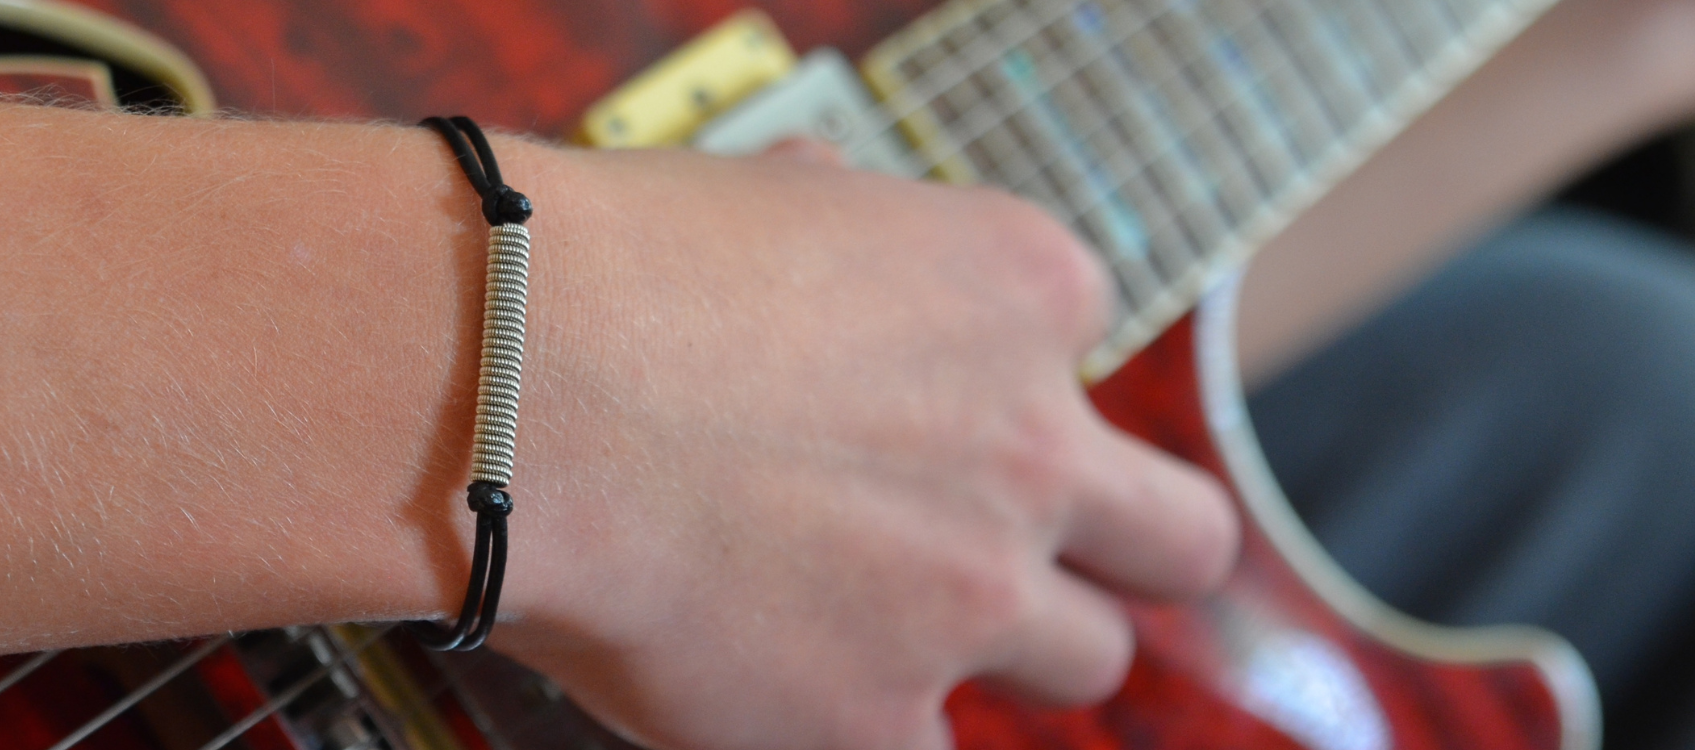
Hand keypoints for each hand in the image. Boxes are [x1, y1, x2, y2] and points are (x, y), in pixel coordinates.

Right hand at [488, 142, 1239, 749]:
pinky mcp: (877, 717)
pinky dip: (868, 724)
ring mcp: (971, 593)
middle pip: (1179, 540)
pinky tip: (789, 689)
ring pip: (1088, 661)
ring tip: (881, 622)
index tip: (932, 403)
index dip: (1008, 383)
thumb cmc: (611, 270)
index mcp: (1023, 291)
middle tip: (1038, 556)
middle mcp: (1032, 449)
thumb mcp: (776, 196)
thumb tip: (835, 232)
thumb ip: (859, 234)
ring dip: (1006, 646)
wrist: (514, 387)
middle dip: (1130, 557)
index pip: (1086, 351)